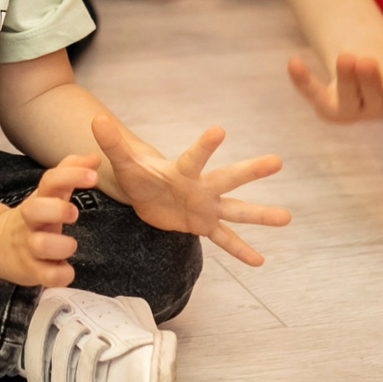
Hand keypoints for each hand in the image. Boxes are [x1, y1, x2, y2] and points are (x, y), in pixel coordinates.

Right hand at [0, 153, 97, 287]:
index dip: (71, 175)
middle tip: (74, 212)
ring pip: (39, 245)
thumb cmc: (37, 215)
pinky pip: (46, 276)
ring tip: (71, 245)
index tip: (94, 176)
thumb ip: (71, 172)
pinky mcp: (32, 271)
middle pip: (33, 209)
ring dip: (61, 245)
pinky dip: (60, 275)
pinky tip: (67, 269)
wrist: (1, 245)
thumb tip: (95, 157)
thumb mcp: (50, 192)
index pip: (49, 180)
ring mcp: (29, 246)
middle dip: (55, 209)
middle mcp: (31, 221)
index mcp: (39, 199)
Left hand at [89, 114, 288, 267]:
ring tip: (287, 217)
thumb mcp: (124, 162)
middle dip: (251, 171)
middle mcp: (201, 186)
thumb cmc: (138, 173)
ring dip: (260, 215)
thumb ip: (112, 143)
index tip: (219, 130)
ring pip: (237, 211)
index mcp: (182, 170)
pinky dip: (241, 250)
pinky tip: (260, 261)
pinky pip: (224, 240)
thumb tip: (95, 120)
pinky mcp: (203, 225)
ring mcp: (206, 206)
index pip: (194, 156)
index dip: (205, 145)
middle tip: (277, 161)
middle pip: (228, 178)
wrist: (144, 191)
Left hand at [287, 50, 382, 126]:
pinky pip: (315, 95)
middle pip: (379, 99)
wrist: (376, 82)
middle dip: (374, 82)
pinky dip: (304, 82)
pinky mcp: (329, 107)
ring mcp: (354, 110)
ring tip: (347, 58)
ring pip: (349, 98)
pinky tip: (294, 63)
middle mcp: (381, 112)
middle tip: (369, 63)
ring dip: (346, 79)